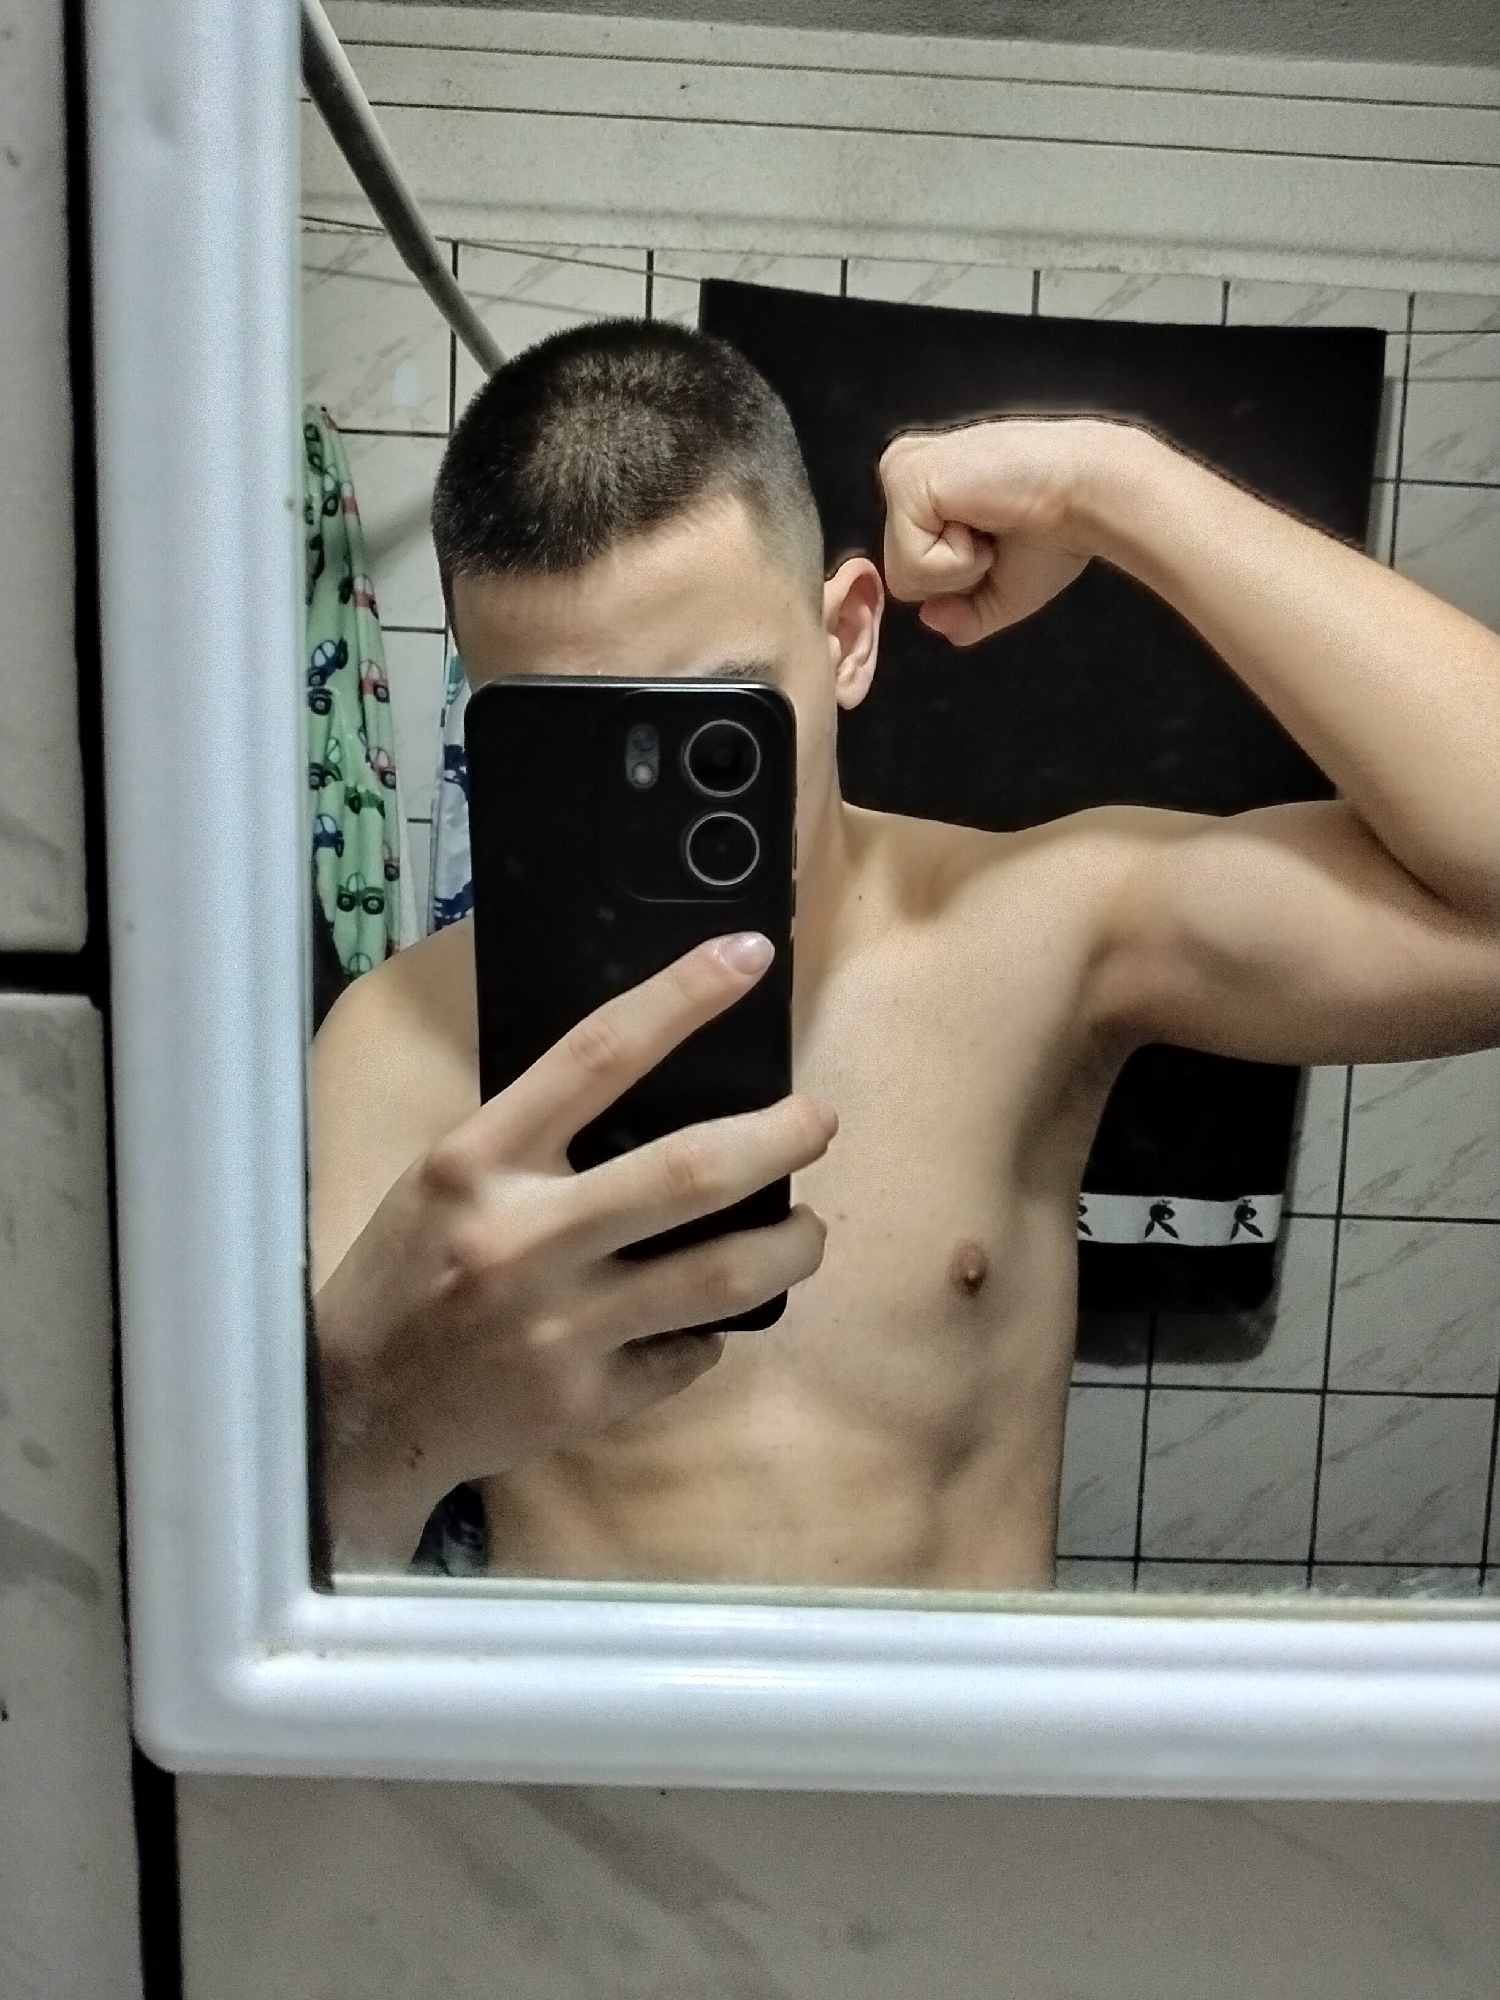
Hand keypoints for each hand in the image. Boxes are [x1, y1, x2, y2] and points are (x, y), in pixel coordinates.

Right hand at [314, 933, 835, 1568]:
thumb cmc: (406, 1272)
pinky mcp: (585, 1402)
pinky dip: (709, 1331)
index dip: (683, 996)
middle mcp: (522, 1239)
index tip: (750, 955)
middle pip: (691, 1171)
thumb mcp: (446, 1177)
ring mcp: (559, 1327)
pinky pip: (688, 1354)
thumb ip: (535, 1136)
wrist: (351, 1413)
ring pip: (722, 1276)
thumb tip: (663, 1084)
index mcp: (478, 1162)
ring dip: (791, 1246)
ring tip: (807, 1230)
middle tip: (819, 1121)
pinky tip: (702, 1319)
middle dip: (780, 1136)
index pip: (597, 1054)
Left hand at [878, 417, 1127, 645]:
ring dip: (960, 567)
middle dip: (958, 577)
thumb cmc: (1057, 532)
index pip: (912, 572)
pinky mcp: (906, 478)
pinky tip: (984, 515)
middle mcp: (906, 473)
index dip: (962, 578)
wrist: (1088, 495)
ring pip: (903, 574)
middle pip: (901, 578)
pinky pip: (913, 563)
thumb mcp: (1002, 590)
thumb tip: (929, 617)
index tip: (1000, 536)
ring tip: (992, 521)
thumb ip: (962, 615)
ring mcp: (902, 472)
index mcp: (924, 491)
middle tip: (997, 531)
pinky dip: (958, 560)